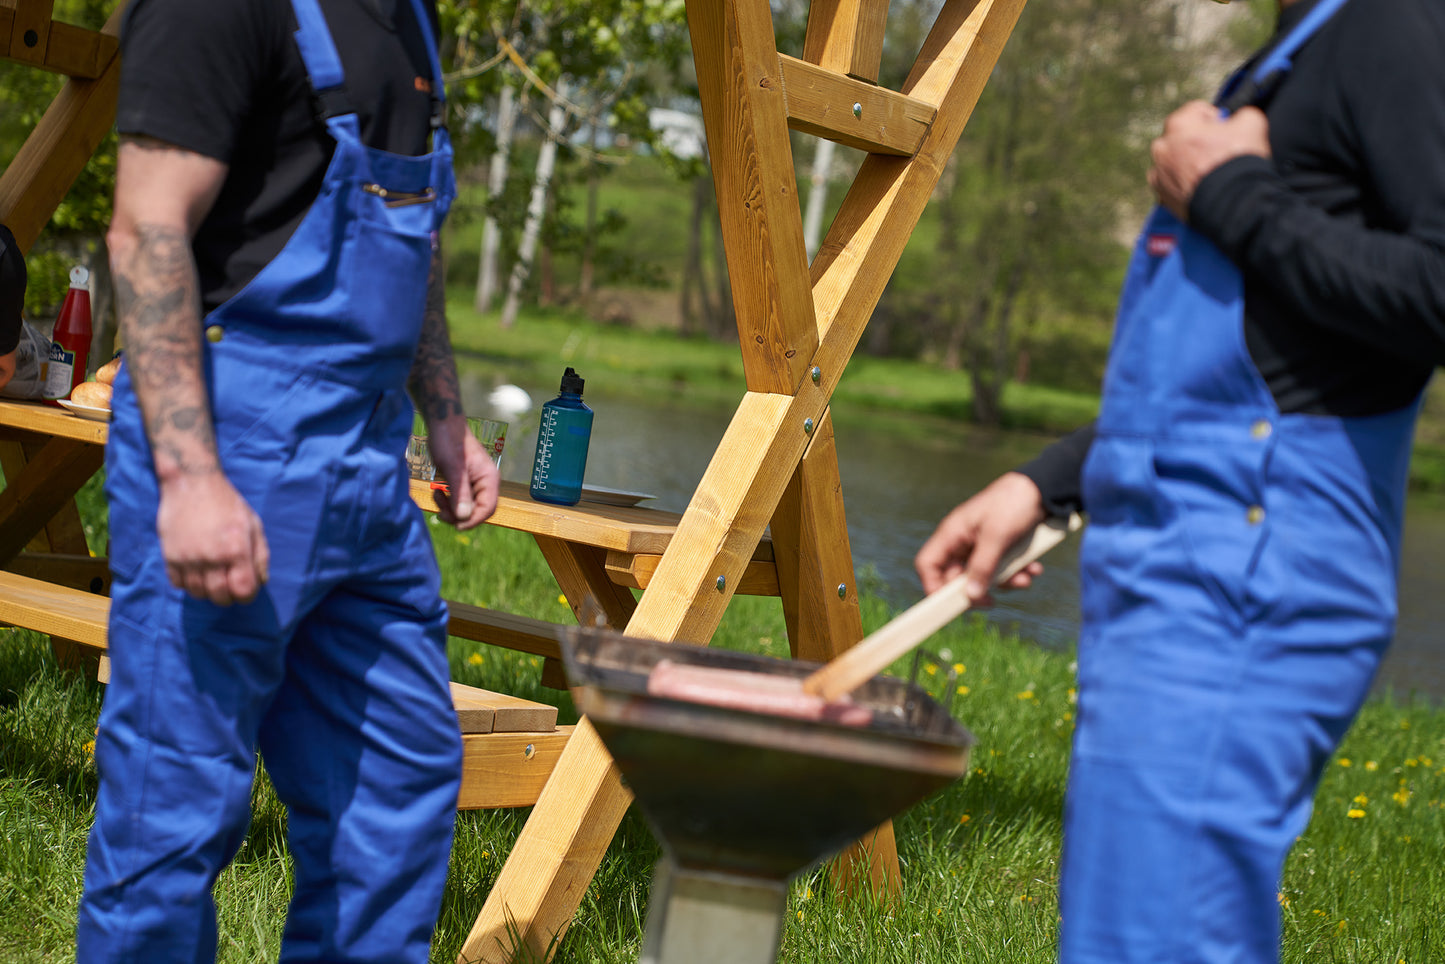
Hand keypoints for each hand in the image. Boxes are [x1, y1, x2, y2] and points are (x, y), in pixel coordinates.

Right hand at [156, 470, 268, 605]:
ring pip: (198, 594)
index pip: (244, 591)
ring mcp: (188, 558)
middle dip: (228, 596)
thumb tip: (262, 582)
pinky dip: (187, 583)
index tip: (246, 588)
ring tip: (212, 576)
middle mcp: (212, 557)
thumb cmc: (227, 503)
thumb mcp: (253, 524)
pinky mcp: (170, 556)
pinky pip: (178, 584)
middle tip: (229, 583)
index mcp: (236, 549)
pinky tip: (195, 570)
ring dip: (207, 591)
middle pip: (220, 597)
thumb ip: (260, 555)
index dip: (248, 595)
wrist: (191, 483)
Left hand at [428, 418, 499, 530]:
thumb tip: (464, 517)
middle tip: (440, 510)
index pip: (488, 509)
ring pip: (467, 507)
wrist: (442, 424)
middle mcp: (486, 482)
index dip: (472, 521)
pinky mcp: (465, 481)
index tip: (455, 524)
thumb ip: (460, 493)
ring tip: (437, 496)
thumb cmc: (449, 441)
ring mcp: (476, 482)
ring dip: (451, 508)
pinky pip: (460, 499)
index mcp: (489, 479)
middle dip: (459, 514)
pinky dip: (449, 500)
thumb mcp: (453, 468)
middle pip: (478, 511)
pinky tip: (438, 492)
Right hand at [914, 472, 1045, 602]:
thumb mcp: (996, 536)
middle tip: (993, 601)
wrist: (1042, 488)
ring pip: (983, 576)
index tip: (950, 604)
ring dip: (1005, 582)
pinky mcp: (999, 548)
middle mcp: (962, 541)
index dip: (933, 586)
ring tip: (1026, 578)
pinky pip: (1001, 570)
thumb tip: (970, 596)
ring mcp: (980, 545)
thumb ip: (982, 566)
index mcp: (952, 534)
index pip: (928, 564)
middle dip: (978, 589)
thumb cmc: (1012, 504)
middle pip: (957, 577)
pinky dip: (1017, 573)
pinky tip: (1034, 568)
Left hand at [1148, 101, 1269, 220]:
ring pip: (1173, 161)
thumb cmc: (1238, 164)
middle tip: (1217, 151)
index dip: (1214, 118)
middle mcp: (1162, 148)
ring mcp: (1159, 174)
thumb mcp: (1252, 123)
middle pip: (1180, 137)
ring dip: (1187, 163)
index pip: (1195, 111)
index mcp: (1179, 125)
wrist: (1233, 205)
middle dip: (1197, 141)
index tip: (1223, 127)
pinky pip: (1171, 184)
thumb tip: (1239, 119)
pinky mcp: (1162, 196)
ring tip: (1210, 172)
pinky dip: (1183, 184)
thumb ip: (1241, 114)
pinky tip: (1201, 186)